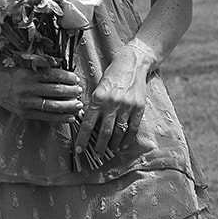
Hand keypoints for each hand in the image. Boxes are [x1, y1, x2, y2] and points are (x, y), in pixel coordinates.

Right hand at [0, 65, 85, 122]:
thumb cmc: (11, 75)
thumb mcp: (24, 67)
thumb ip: (41, 70)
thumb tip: (63, 71)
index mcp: (28, 74)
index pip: (53, 75)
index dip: (68, 77)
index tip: (76, 78)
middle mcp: (27, 88)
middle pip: (56, 91)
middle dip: (71, 91)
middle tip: (79, 91)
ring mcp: (26, 103)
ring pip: (54, 106)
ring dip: (69, 106)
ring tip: (78, 104)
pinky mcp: (25, 113)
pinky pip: (47, 117)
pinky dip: (61, 118)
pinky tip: (71, 117)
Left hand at [76, 41, 153, 159]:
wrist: (133, 63)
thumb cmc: (113, 74)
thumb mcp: (99, 86)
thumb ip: (94, 104)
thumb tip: (89, 123)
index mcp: (99, 98)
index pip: (87, 124)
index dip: (82, 139)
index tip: (78, 150)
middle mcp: (112, 104)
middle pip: (104, 132)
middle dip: (100, 146)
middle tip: (97, 155)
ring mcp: (127, 107)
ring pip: (119, 132)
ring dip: (113, 144)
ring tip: (110, 151)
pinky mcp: (139, 108)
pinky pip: (133, 128)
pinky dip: (127, 139)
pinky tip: (123, 145)